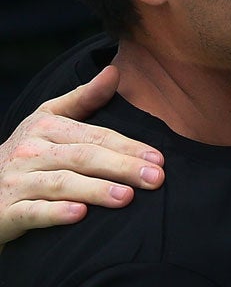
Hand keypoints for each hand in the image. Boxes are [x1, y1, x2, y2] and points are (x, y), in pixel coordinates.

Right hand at [0, 66, 163, 246]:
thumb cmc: (28, 153)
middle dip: (122, 167)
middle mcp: (30, 152)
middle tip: (156, 178)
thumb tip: (114, 71)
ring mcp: (16, 182)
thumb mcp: (48, 120)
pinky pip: (32, 212)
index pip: (95, 136)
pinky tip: (80, 215)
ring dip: (96, 190)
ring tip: (127, 197)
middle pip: (83, 157)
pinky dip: (56, 213)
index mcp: (46, 128)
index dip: (128, 146)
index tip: (158, 158)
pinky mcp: (4, 212)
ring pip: (60, 184)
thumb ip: (83, 98)